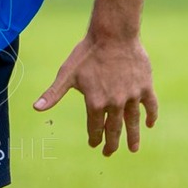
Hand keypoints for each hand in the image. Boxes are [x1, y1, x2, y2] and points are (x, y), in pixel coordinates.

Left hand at [34, 32, 157, 155]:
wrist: (113, 34)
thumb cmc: (87, 53)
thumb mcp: (67, 73)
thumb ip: (53, 93)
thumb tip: (36, 108)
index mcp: (95, 102)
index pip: (95, 128)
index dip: (94, 138)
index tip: (94, 144)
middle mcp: (115, 103)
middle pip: (114, 130)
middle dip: (111, 144)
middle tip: (109, 153)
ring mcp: (132, 96)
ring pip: (133, 122)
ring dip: (133, 137)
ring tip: (133, 149)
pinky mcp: (145, 87)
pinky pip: (151, 106)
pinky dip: (151, 116)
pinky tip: (150, 125)